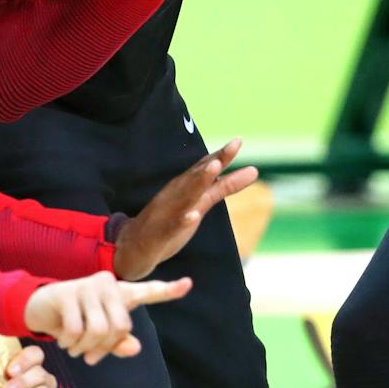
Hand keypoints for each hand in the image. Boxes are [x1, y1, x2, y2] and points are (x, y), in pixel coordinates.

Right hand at [23, 272, 192, 363]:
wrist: (38, 309)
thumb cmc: (74, 321)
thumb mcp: (97, 335)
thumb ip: (117, 342)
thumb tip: (134, 349)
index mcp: (120, 293)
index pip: (148, 291)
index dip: (169, 290)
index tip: (189, 284)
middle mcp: (108, 284)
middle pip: (120, 326)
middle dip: (103, 347)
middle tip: (89, 354)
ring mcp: (88, 285)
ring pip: (98, 329)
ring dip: (84, 348)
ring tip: (75, 348)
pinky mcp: (67, 292)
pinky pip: (75, 329)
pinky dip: (69, 343)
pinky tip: (63, 342)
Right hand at [113, 140, 258, 279]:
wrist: (133, 246)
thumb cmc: (171, 219)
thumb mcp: (202, 201)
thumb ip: (226, 185)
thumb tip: (255, 170)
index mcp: (186, 186)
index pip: (205, 167)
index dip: (221, 155)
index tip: (238, 141)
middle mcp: (177, 194)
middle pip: (198, 176)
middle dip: (213, 162)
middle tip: (232, 146)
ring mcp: (169, 212)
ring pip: (186, 196)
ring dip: (199, 181)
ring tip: (215, 167)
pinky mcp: (162, 232)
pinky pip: (173, 226)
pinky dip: (183, 220)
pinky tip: (192, 216)